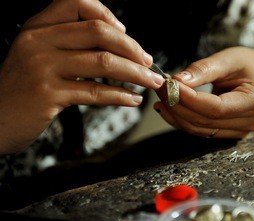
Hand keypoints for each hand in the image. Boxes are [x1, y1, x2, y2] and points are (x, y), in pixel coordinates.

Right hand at [0, 0, 164, 154]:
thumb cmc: (22, 88)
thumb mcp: (38, 55)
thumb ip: (68, 44)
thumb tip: (117, 45)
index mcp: (38, 27)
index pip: (77, 2)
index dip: (107, 15)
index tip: (125, 34)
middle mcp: (39, 41)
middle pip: (99, 32)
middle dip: (132, 48)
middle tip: (149, 62)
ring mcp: (43, 67)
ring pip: (103, 62)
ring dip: (136, 73)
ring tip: (151, 82)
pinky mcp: (48, 95)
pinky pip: (95, 92)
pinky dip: (121, 96)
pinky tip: (133, 99)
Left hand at [154, 47, 253, 138]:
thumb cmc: (246, 64)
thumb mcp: (228, 58)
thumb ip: (204, 69)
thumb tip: (178, 81)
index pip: (216, 108)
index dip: (189, 99)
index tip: (168, 85)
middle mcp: (251, 122)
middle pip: (206, 121)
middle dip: (178, 105)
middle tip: (159, 87)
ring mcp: (241, 132)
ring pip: (199, 129)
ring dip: (176, 114)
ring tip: (161, 96)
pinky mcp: (228, 134)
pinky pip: (200, 130)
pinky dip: (181, 120)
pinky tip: (168, 107)